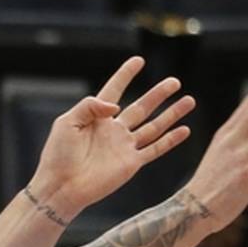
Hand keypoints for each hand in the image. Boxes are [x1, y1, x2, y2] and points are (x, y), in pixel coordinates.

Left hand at [29, 56, 195, 219]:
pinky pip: (155, 149)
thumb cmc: (58, 155)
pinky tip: (184, 130)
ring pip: (154, 126)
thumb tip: (115, 105)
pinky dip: (171, 140)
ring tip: (189, 100)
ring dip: (171, 114)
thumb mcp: (67, 123)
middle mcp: (113, 130)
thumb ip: (89, 106)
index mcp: (96, 117)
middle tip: (175, 81)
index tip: (138, 60)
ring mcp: (124, 146)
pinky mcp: (131, 163)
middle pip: (141, 107)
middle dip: (158, 94)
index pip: (114, 90)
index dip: (125, 75)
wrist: (62, 186)